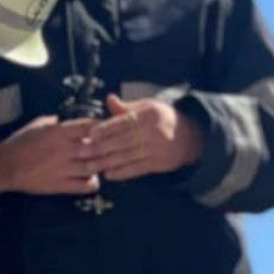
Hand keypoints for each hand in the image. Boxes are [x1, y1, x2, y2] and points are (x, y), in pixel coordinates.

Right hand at [0, 115, 100, 195]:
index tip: (106, 129)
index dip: (102, 127)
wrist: (4, 166)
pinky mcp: (60, 185)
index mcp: (57, 132)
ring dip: (100, 165)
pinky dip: (93, 183)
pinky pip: (85, 185)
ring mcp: (62, 169)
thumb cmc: (20, 142)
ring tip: (100, 164)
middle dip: (104, 147)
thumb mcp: (36, 125)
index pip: (89, 126)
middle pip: (96, 147)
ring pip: (93, 167)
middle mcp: (63, 150)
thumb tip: (68, 119)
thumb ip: (55, 122)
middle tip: (108, 148)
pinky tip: (92, 179)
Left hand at [83, 94, 203, 181]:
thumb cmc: (161, 118)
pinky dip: (122, 172)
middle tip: (82, 151)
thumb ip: (126, 107)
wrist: (191, 136)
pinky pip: (137, 169)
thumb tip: (108, 99)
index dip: (107, 128)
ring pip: (128, 157)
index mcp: (149, 115)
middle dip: (101, 147)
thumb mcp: (147, 107)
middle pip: (124, 141)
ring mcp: (158, 150)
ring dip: (107, 162)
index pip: (125, 122)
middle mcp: (154, 132)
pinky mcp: (160, 164)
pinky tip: (108, 174)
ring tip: (90, 165)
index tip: (91, 133)